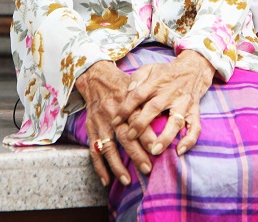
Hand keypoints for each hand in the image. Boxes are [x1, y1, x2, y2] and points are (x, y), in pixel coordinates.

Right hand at [75, 60, 155, 186]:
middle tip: (147, 169)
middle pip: (125, 137)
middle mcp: (114, 114)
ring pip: (109, 147)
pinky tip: (106, 180)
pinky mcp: (92, 129)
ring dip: (117, 165)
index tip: (157, 147)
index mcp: (127, 102)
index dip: (147, 134)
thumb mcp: (137, 85)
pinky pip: (94, 150)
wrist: (97, 78)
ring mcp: (101, 123)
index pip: (138, 120)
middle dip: (136, 154)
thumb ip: (148, 99)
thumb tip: (166, 115)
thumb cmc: (122, 84)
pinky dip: (99, 166)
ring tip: (127, 180)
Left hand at [111, 50, 214, 157]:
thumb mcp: (150, 68)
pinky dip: (189, 140)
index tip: (115, 121)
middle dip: (141, 124)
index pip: (138, 94)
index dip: (126, 108)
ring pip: (176, 121)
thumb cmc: (165, 73)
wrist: (192, 70)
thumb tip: (128, 89)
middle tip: (130, 137)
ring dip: (166, 137)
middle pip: (155, 108)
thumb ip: (138, 76)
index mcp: (157, 81)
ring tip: (154, 150)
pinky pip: (195, 127)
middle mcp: (171, 93)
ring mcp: (184, 103)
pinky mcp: (195, 112)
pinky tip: (180, 151)